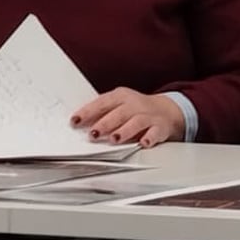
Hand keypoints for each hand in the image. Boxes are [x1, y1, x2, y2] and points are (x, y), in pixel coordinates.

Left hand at [70, 89, 186, 147]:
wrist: (165, 111)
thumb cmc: (135, 110)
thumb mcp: (118, 106)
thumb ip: (101, 113)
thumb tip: (78, 124)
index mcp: (121, 96)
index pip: (102, 102)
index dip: (88, 112)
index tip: (75, 121)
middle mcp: (135, 104)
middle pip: (119, 112)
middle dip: (105, 124)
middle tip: (93, 134)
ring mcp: (148, 115)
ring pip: (136, 122)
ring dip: (124, 131)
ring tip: (114, 139)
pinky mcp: (160, 127)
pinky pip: (155, 132)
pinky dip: (149, 138)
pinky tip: (143, 143)